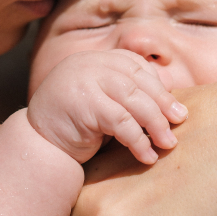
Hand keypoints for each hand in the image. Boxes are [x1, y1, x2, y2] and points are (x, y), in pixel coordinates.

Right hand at [28, 49, 187, 163]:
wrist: (37, 149)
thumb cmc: (74, 128)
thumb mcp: (100, 102)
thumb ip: (125, 92)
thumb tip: (169, 91)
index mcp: (94, 59)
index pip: (135, 65)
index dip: (158, 86)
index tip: (174, 108)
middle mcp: (88, 64)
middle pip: (138, 80)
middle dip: (162, 103)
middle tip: (180, 122)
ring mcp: (84, 81)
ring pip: (134, 100)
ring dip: (155, 124)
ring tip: (168, 143)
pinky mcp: (84, 104)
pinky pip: (122, 121)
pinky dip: (139, 140)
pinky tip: (147, 156)